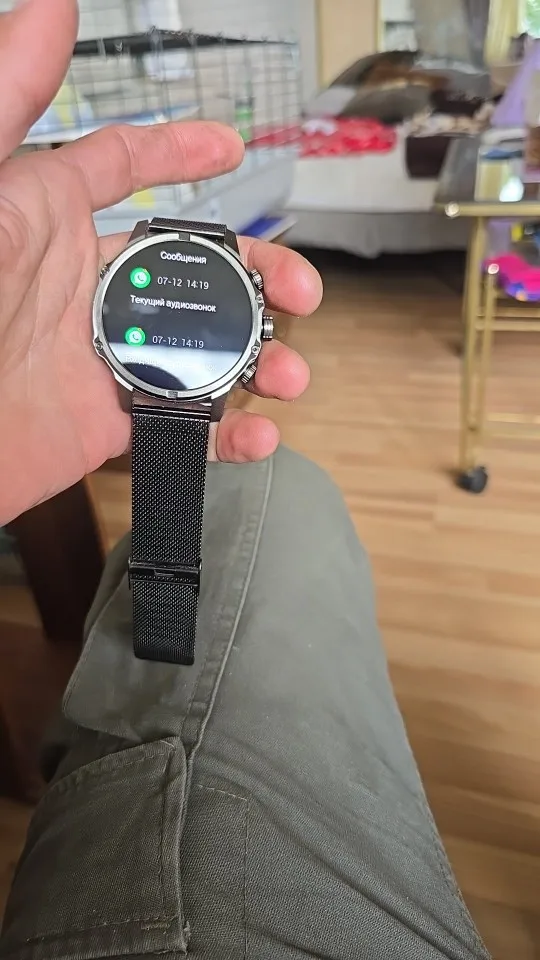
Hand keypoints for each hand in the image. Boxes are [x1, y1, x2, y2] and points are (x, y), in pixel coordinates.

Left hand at [0, 0, 321, 525]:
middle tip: (298, 289)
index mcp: (49, 219)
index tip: (228, 145)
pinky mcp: (102, 423)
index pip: (123, 168)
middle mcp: (81, 286)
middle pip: (189, 268)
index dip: (179, 152)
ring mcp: (98, 356)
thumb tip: (50, 9)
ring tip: (287, 372)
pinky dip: (225, 435)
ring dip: (257, 358)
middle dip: (254, 274)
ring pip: (198, 349)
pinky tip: (256, 432)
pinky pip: (178, 425)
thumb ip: (10, 99)